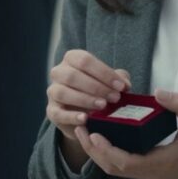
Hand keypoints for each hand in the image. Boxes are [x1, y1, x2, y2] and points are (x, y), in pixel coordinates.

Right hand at [46, 50, 130, 168]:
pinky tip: (85, 119)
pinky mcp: (52, 111)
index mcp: (72, 59)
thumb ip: (118, 79)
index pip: (85, 60)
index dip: (104, 72)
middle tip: (115, 98)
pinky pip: (58, 113)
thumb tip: (125, 84)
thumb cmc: (98, 90)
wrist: (85, 114)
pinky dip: (71, 116)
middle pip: (72, 75)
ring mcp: (53, 91)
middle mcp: (59, 72)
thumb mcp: (109, 81)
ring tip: (102, 106)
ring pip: (62, 92)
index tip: (121, 86)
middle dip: (96, 87)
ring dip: (84, 99)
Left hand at [73, 89, 177, 178]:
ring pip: (116, 167)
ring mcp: (150, 172)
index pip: (124, 162)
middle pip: (113, 167)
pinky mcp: (150, 167)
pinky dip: (110, 151)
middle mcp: (151, 171)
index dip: (105, 149)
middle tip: (79, 127)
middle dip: (94, 150)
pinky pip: (124, 163)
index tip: (92, 133)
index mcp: (159, 163)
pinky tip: (104, 134)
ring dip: (99, 152)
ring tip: (86, 130)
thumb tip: (158, 92)